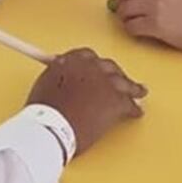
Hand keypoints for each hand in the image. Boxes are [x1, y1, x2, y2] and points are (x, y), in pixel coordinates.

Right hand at [27, 48, 145, 155]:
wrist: (51, 126)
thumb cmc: (43, 111)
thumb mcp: (45, 84)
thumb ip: (58, 75)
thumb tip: (63, 78)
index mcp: (71, 60)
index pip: (88, 56)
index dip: (95, 65)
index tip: (97, 71)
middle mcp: (91, 66)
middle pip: (109, 66)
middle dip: (114, 74)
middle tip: (118, 81)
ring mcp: (106, 82)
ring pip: (124, 82)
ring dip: (131, 88)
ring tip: (138, 92)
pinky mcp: (116, 100)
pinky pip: (130, 104)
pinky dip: (133, 110)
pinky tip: (136, 112)